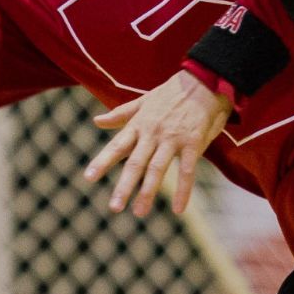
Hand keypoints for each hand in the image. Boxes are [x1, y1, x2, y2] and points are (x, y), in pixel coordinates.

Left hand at [84, 70, 232, 216]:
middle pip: (135, 162)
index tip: (88, 177)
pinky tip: (179, 209)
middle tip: (114, 207)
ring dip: (148, 192)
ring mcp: (173, 138)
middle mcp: (153, 133)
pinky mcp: (193, 143)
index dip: (102, 161)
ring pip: (157, 168)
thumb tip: (96, 121)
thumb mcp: (143, 101)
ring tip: (140, 212)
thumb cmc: (173, 93)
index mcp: (139, 124)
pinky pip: (187, 170)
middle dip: (124, 186)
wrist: (205, 80)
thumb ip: (120, 114)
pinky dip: (183, 190)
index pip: (116, 146)